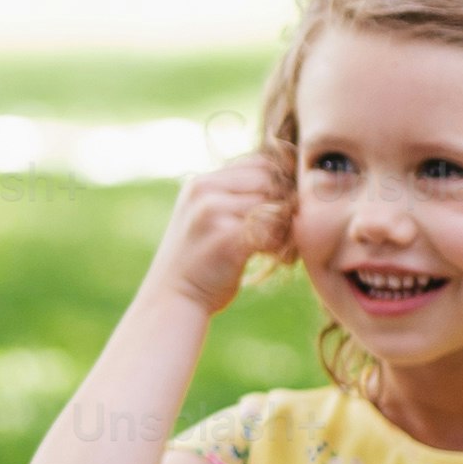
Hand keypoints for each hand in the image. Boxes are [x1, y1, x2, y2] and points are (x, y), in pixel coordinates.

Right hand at [151, 151, 289, 314]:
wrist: (173, 300)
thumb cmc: (199, 262)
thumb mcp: (208, 217)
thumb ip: (235, 197)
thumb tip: (287, 182)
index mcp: (201, 182)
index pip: (258, 163)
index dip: (281, 183)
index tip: (285, 210)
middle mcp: (204, 190)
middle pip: (269, 180)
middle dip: (286, 204)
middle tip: (289, 231)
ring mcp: (213, 211)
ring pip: (273, 205)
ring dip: (287, 227)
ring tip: (283, 247)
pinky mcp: (226, 236)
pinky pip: (272, 230)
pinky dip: (282, 246)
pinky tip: (279, 259)